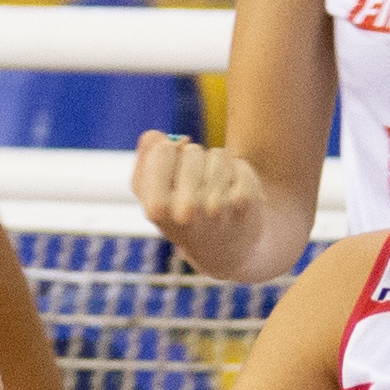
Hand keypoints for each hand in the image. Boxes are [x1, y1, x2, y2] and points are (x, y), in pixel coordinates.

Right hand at [132, 130, 286, 284]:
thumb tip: (154, 136)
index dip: (168, 154)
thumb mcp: (151, 197)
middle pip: (191, 150)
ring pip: (218, 154)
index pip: (162, 149)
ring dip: (216, 166)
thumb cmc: (182, 217)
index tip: (172, 170)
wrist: (224, 252)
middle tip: (195, 186)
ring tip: (214, 190)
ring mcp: (218, 206)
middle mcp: (187, 210)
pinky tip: (232, 194)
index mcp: (157, 208)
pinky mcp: (245, 201)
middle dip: (193, 160)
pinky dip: (237, 172)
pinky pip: (239, 163)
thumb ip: (144, 162)